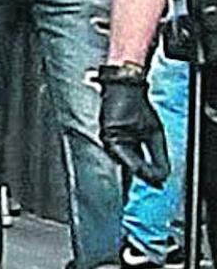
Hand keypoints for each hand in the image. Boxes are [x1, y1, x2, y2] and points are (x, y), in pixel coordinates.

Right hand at [97, 64, 169, 185]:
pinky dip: (133, 157)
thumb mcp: (153, 133)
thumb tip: (162, 174)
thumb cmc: (134, 105)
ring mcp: (106, 140)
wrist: (122, 86)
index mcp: (114, 143)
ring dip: (138, 166)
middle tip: (158, 178)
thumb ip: (158, 156)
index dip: (150, 176)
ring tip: (152, 171)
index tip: (161, 181)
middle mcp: (106, 144)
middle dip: (143, 173)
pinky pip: (121, 152)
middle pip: (127, 167)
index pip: (134, 168)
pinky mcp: (109, 136)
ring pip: (124, 161)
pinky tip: (141, 160)